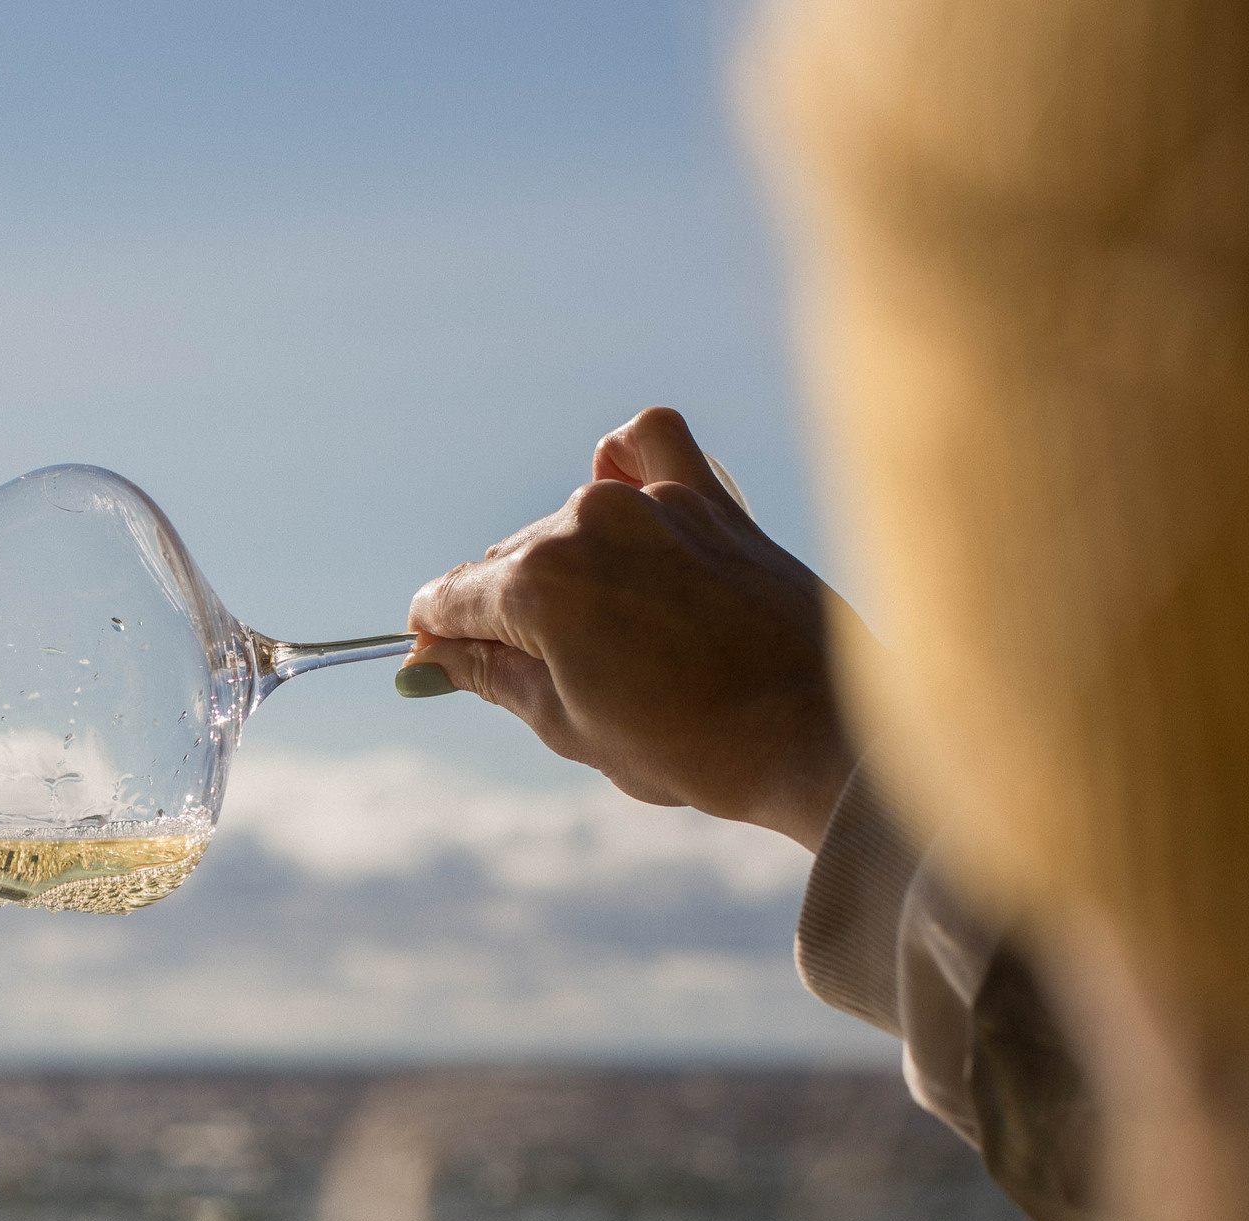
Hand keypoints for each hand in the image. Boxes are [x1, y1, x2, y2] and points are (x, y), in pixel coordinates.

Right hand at [403, 406, 865, 851]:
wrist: (817, 736)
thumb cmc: (694, 747)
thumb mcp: (569, 725)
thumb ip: (492, 676)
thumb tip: (432, 659)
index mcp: (538, 585)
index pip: (450, 600)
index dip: (438, 639)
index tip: (443, 665)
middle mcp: (587, 524)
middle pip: (509, 564)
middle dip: (506, 613)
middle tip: (541, 676)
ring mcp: (653, 502)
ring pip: (570, 522)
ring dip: (569, 567)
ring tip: (609, 635)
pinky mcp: (711, 500)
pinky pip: (651, 444)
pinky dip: (623, 463)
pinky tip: (619, 495)